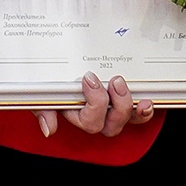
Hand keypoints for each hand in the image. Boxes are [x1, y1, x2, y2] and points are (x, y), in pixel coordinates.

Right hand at [36, 73, 154, 139]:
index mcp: (75, 113)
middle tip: (113, 81)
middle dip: (116, 106)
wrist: (50, 57)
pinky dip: (143, 111)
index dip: (94, 104)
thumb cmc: (45, 76)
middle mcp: (95, 115)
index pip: (90, 122)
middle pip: (110, 126)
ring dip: (130, 107)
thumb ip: (42, 109)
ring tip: (124, 86)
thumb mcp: (38, 90)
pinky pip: (136, 114)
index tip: (88, 78)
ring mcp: (110, 109)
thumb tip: (49, 128)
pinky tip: (147, 102)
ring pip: (125, 120)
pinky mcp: (122, 98)